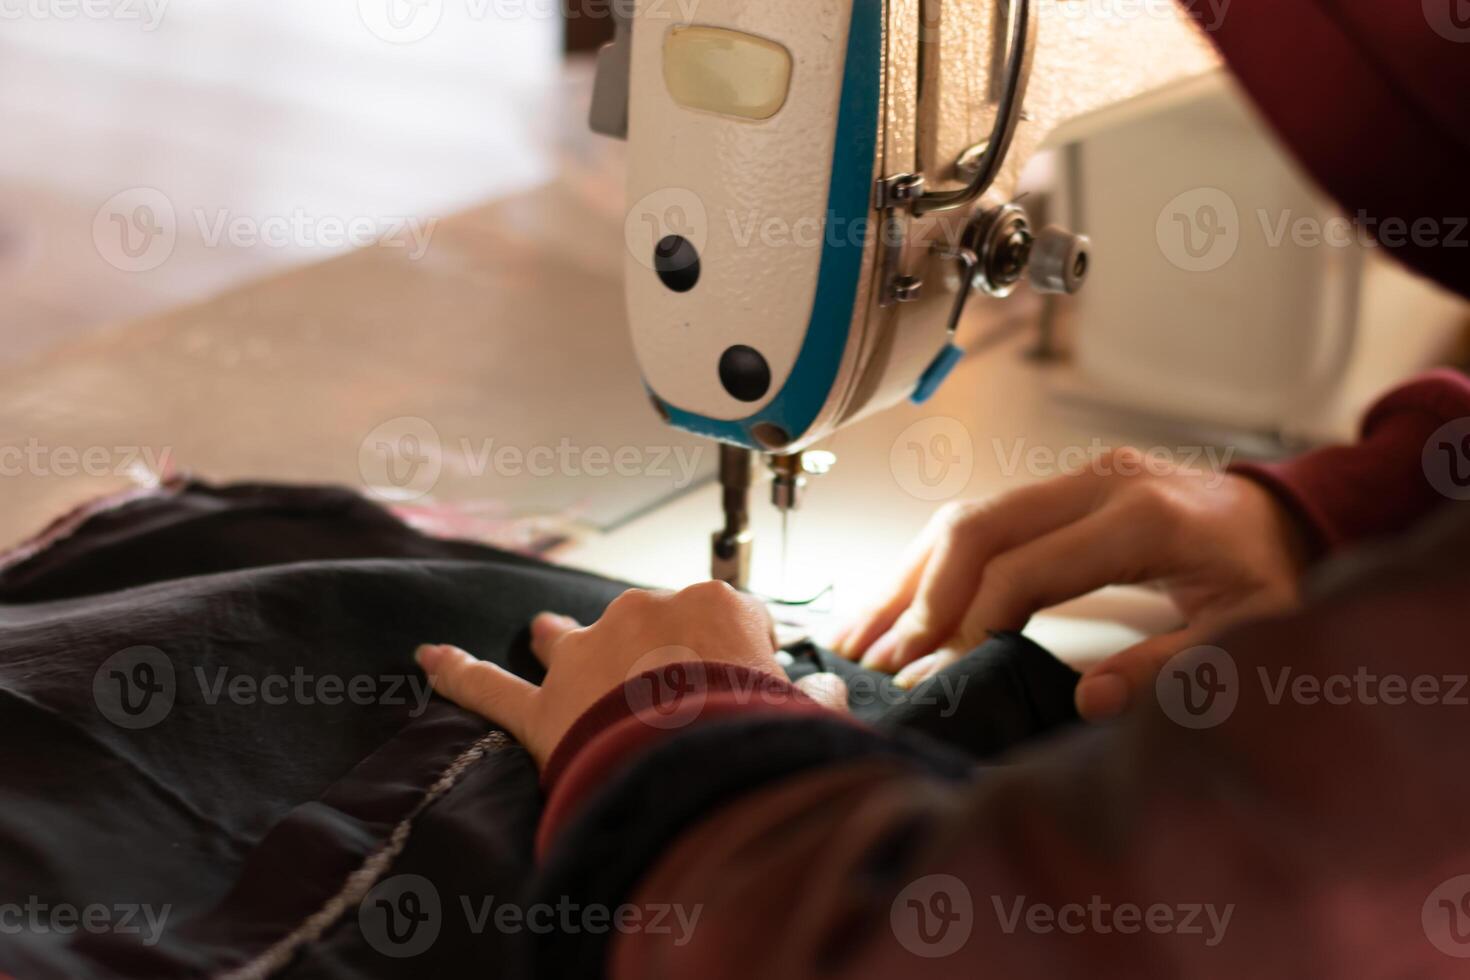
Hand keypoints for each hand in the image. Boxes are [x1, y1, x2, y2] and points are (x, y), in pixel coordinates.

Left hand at [416, 582, 841, 766]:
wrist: (697, 770)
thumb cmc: (758, 735)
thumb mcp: (805, 712)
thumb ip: (814, 694)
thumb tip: (825, 691)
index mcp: (712, 606)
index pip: (730, 619)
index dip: (740, 656)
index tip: (749, 684)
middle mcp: (644, 614)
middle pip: (647, 624)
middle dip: (656, 651)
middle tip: (675, 693)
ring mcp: (587, 656)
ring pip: (566, 637)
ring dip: (562, 639)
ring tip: (548, 635)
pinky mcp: (543, 706)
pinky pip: (489, 686)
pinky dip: (458, 672)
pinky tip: (427, 657)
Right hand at [834, 450, 1309, 718]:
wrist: (1285, 518)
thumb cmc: (1267, 577)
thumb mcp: (1242, 632)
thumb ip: (1167, 668)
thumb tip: (1084, 700)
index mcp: (1137, 517)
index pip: (1020, 568)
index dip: (969, 625)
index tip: (934, 676)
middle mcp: (1095, 483)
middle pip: (975, 529)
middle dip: (920, 600)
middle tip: (882, 661)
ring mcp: (1072, 478)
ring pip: (964, 516)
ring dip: (910, 577)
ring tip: (863, 635)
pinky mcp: (1058, 487)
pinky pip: (980, 517)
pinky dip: (932, 562)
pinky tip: (900, 602)